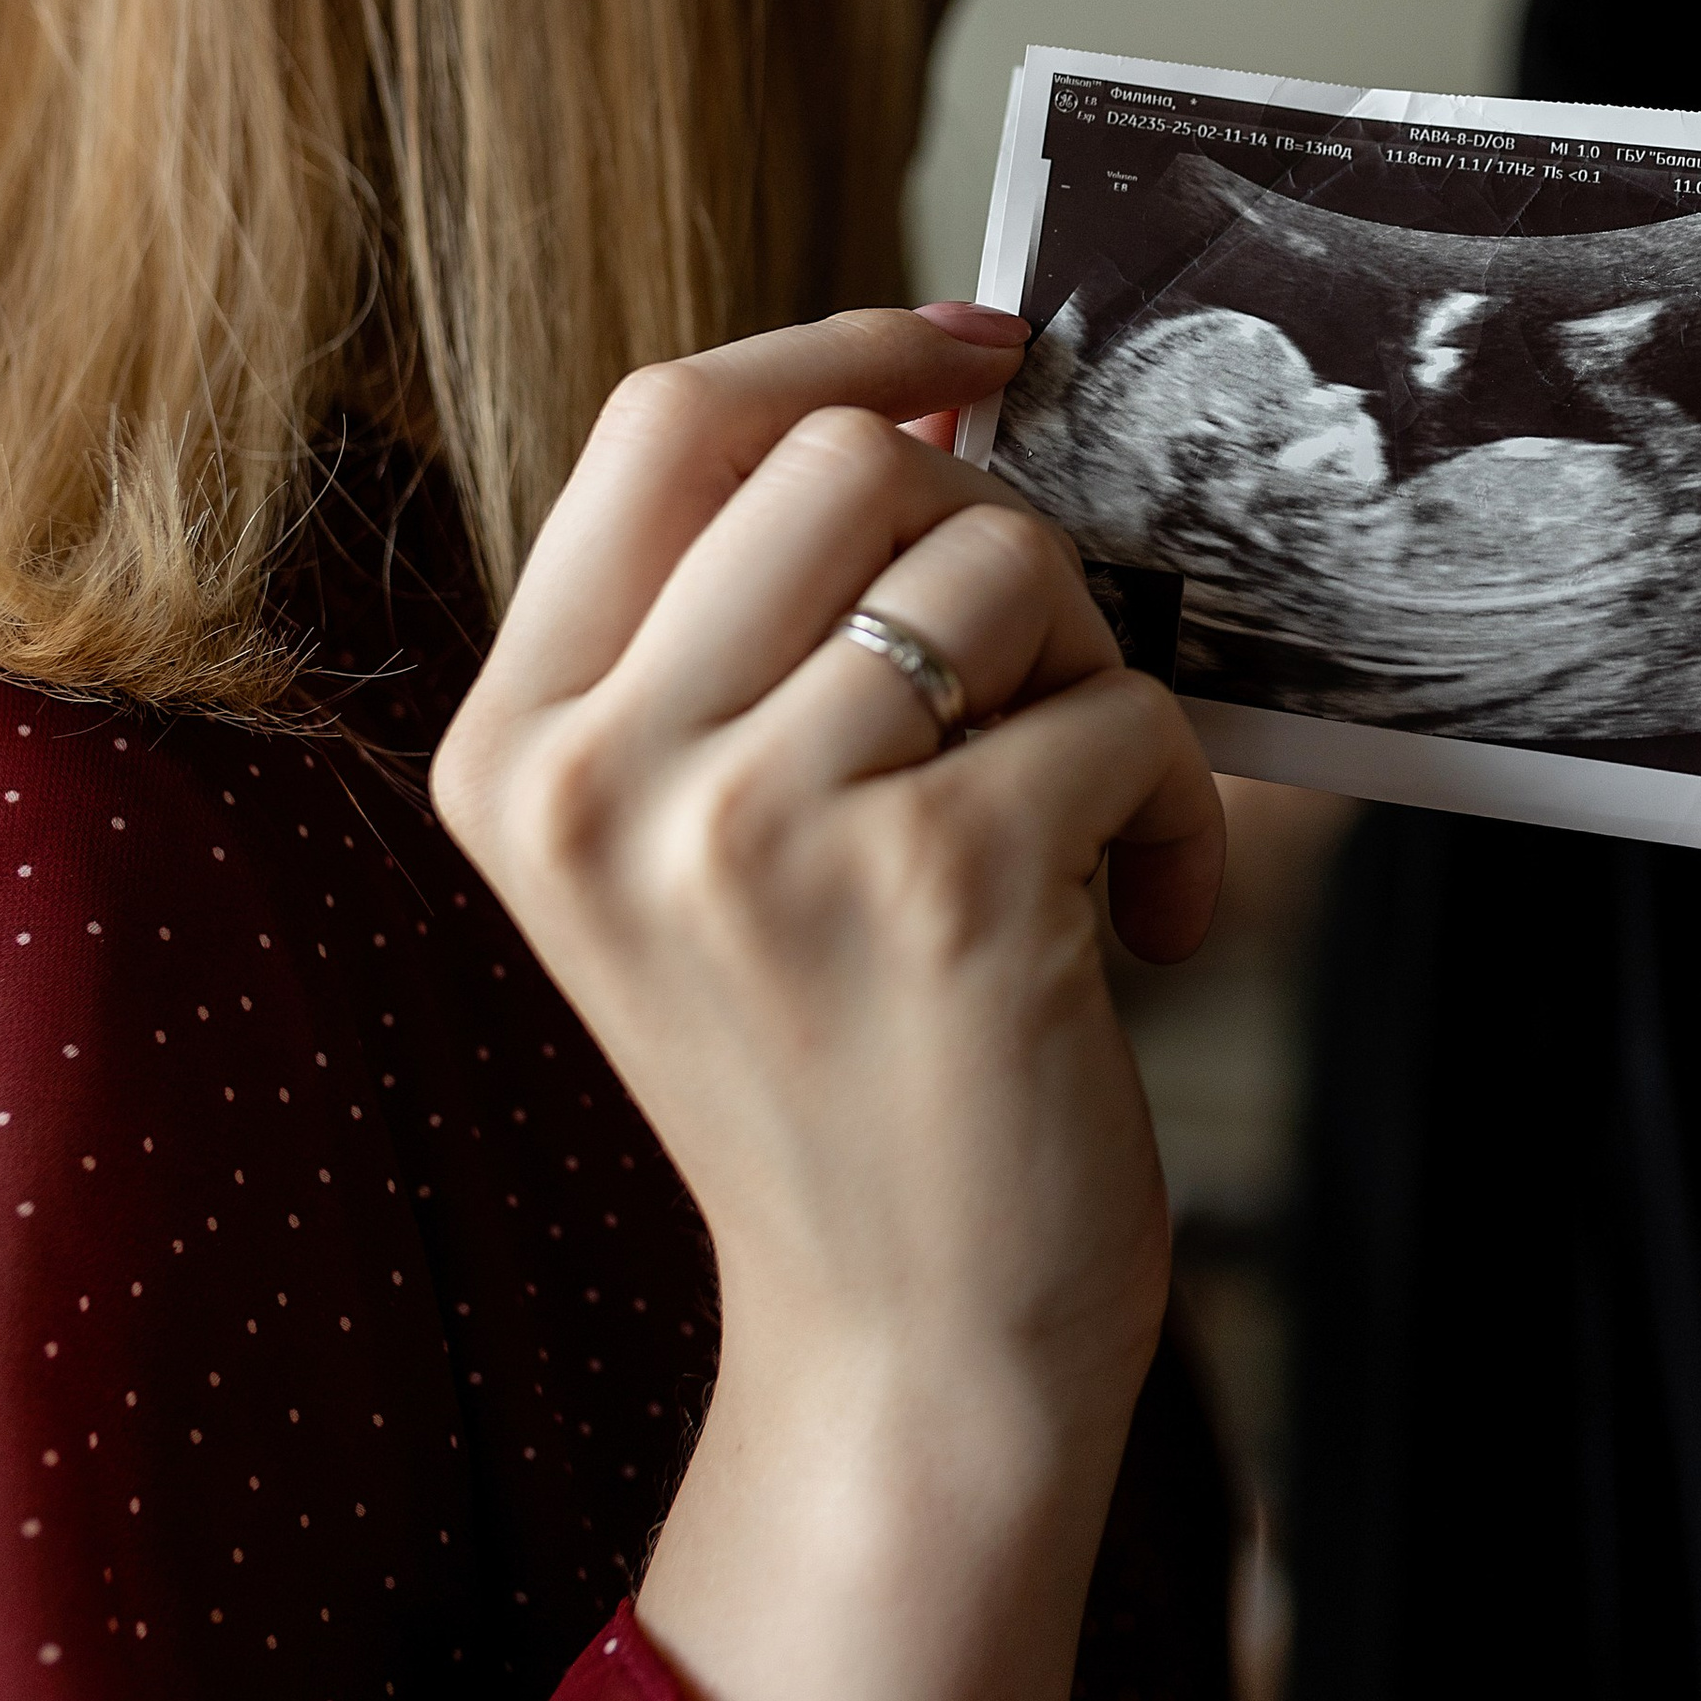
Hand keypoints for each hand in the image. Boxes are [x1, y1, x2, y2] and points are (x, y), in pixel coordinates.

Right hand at [433, 305, 1223, 1700]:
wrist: (910, 1361)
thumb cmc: (846, 1074)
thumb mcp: (710, 846)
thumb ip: (756, 628)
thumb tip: (931, 385)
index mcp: (516, 747)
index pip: (663, 419)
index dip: (842, 339)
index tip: (981, 349)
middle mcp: (596, 780)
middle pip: (849, 456)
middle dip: (997, 541)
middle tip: (1040, 694)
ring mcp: (754, 835)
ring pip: (1001, 560)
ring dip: (1095, 675)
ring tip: (1090, 826)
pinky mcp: (937, 890)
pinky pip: (1123, 712)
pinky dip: (1183, 810)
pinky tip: (1148, 930)